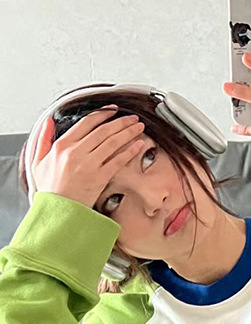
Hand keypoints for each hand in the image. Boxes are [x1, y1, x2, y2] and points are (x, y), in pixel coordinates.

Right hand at [30, 108, 145, 210]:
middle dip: (121, 122)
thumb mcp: (37, 161)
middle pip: (103, 131)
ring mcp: (89, 164)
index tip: (113, 111)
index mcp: (62, 145)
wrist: (58, 211)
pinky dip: (130, 151)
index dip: (102, 114)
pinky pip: (117, 160)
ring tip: (138, 127)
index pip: (86, 123)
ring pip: (112, 142)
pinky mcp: (100, 177)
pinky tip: (138, 145)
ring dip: (128, 132)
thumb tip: (48, 121)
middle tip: (132, 118)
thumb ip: (42, 139)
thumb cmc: (50, 190)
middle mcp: (76, 152)